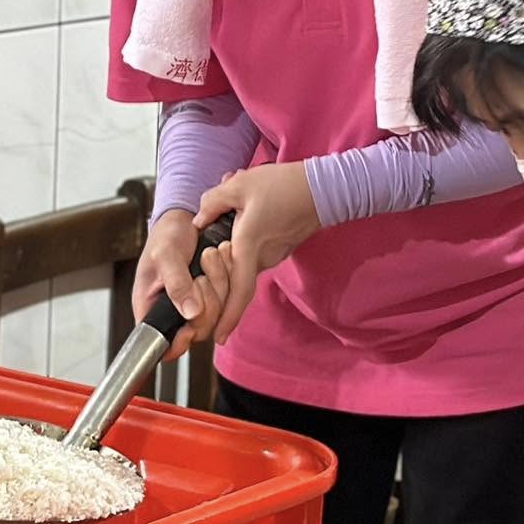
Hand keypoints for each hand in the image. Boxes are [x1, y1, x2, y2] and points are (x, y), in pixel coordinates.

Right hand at [132, 210, 232, 362]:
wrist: (185, 218)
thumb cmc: (166, 235)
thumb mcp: (165, 255)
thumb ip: (176, 283)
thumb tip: (190, 313)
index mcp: (151, 307)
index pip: (161, 342)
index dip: (177, 343)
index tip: (190, 328)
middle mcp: (173, 311)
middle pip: (198, 330)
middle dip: (207, 301)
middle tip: (202, 274)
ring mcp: (194, 305)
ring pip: (217, 315)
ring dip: (220, 283)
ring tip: (212, 255)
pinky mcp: (212, 296)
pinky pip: (228, 300)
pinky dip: (229, 278)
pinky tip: (224, 256)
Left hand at [195, 163, 321, 343]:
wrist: (324, 188)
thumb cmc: (284, 186)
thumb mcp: (239, 185)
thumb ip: (212, 202)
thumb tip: (199, 220)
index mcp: (248, 246)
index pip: (238, 293)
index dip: (227, 318)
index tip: (218, 337)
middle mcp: (263, 258)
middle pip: (235, 279)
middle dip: (219, 269)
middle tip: (209, 251)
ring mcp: (274, 255)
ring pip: (244, 263)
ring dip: (232, 250)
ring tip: (230, 218)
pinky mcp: (281, 248)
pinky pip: (255, 253)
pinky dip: (244, 244)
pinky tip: (244, 218)